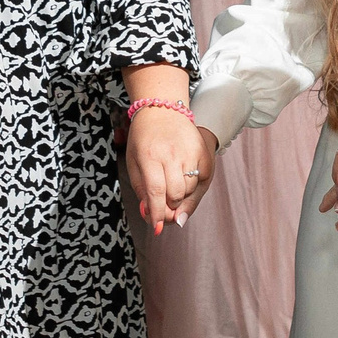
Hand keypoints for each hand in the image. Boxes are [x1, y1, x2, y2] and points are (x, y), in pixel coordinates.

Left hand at [127, 102, 213, 230]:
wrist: (163, 110)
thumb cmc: (144, 138)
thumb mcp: (134, 162)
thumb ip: (142, 189)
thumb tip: (151, 214)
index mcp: (150, 156)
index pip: (156, 192)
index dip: (157, 214)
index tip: (156, 228)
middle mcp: (172, 154)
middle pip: (176, 194)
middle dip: (169, 207)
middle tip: (162, 207)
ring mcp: (190, 153)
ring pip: (189, 190)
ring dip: (180, 197)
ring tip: (171, 185)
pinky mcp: (203, 153)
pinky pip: (201, 182)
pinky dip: (192, 187)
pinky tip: (183, 178)